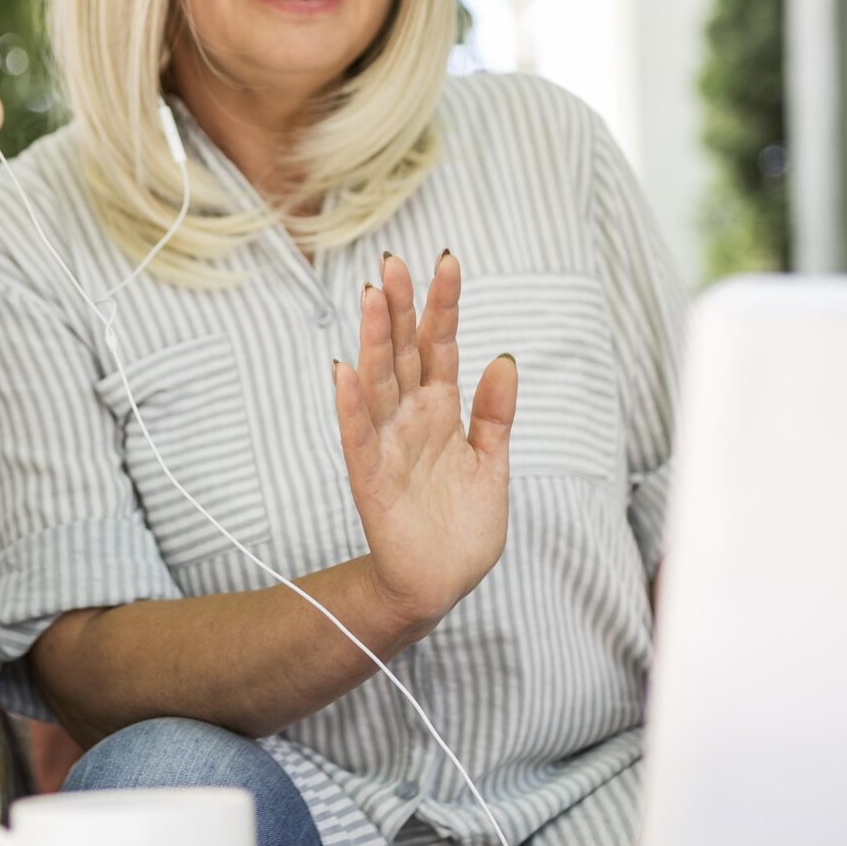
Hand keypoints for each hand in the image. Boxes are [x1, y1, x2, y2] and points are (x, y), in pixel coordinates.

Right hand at [332, 250, 517, 634]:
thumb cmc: (461, 526)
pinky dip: (351, 406)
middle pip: (404, 353)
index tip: (446, 261)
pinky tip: (343, 372)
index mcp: (441, 411)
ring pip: (378, 383)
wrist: (441, 584)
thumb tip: (503, 357)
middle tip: (394, 261)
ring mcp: (388, 445)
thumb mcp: (492, 463)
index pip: (440, 346)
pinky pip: (358, 437)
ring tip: (372, 297)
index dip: (443, 306)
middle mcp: (410, 419)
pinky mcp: (371, 479)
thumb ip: (494, 413)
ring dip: (374, 341)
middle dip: (401, 307)